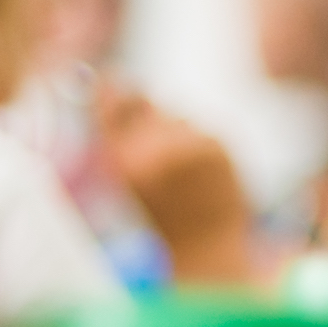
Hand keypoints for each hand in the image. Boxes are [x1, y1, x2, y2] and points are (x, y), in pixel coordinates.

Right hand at [92, 80, 260, 283]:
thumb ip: (117, 133)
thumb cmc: (158, 212)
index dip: (109, 90)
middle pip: (144, 102)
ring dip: (177, 135)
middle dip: (148, 119)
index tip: (110, 82)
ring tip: (180, 174)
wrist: (203, 245)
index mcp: (122, 163)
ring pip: (177, 117)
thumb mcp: (124, 177)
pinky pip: (204, 129)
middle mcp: (154, 151)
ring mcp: (189, 147)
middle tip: (156, 149)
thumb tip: (113, 81)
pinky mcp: (218, 146)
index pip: (110, 103)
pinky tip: (201, 176)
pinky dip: (203, 147)